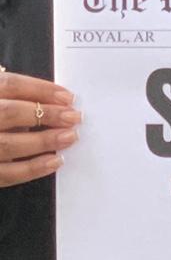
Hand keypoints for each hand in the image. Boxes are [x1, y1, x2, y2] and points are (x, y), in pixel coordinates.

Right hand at [0, 68, 80, 187]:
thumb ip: (6, 92)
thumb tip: (42, 92)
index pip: (9, 85)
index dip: (40, 89)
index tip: (68, 97)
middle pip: (10, 113)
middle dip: (46, 114)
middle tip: (74, 117)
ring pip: (8, 144)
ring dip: (43, 141)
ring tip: (70, 137)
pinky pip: (6, 174)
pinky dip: (32, 169)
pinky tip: (54, 162)